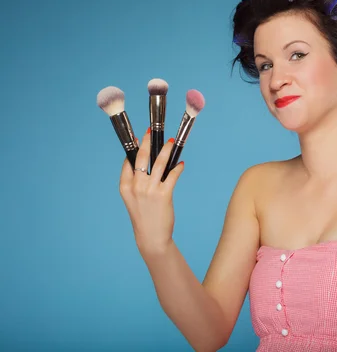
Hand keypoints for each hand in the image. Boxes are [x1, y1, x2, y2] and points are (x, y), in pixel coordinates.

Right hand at [119, 128, 184, 256]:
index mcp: (125, 186)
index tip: (139, 137)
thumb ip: (134, 182)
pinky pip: (172, 175)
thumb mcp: (132, 199)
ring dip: (166, 150)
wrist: (151, 236)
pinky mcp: (164, 194)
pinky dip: (178, 168)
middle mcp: (136, 186)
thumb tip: (142, 164)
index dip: (134, 147)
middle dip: (147, 142)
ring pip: (158, 163)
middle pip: (141, 157)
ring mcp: (149, 190)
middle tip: (151, 131)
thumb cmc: (143, 216)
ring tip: (171, 142)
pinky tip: (181, 164)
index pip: (128, 162)